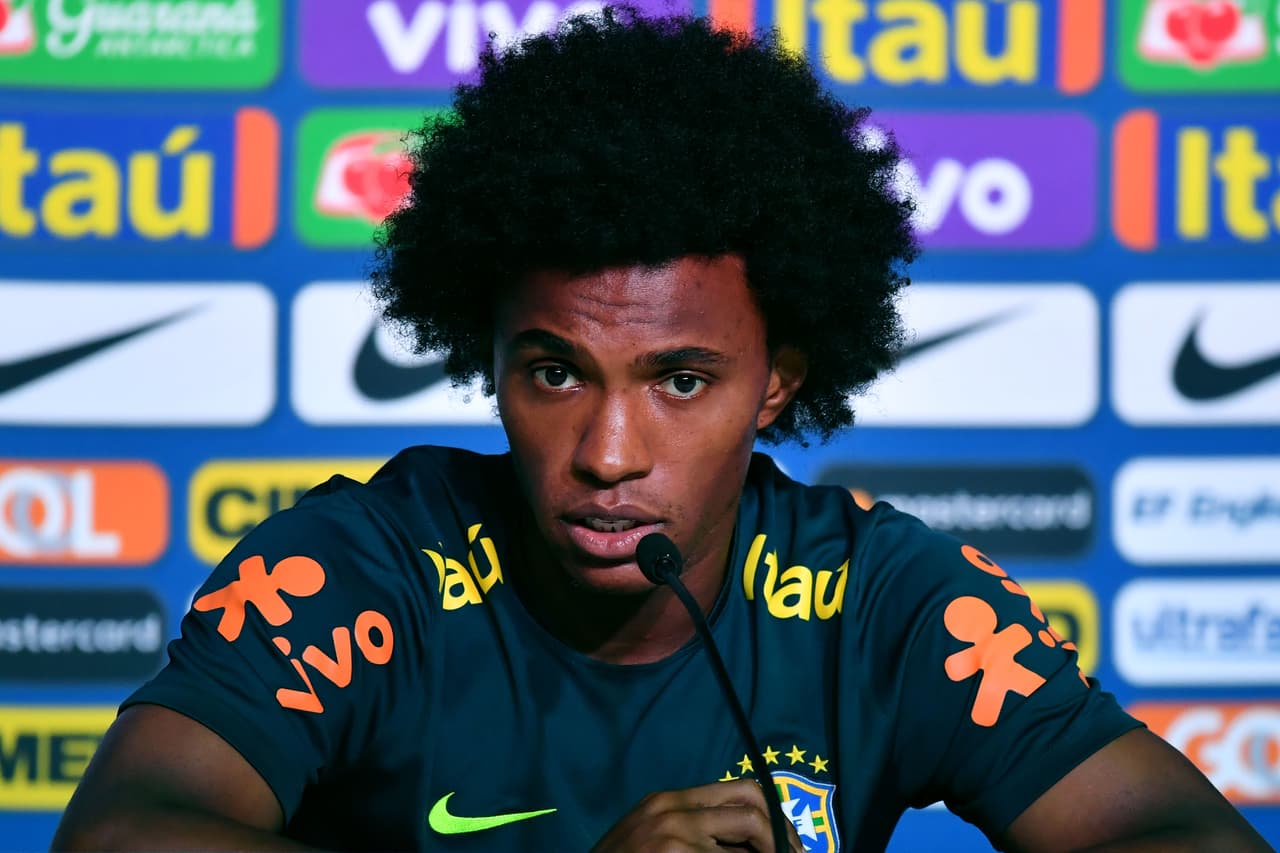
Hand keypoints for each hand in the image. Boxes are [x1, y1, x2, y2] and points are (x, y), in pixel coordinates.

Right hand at [590, 778, 804, 852]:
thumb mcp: (650, 837)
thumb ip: (691, 829)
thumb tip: (745, 842)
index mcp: (668, 801)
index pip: (739, 790)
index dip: (772, 815)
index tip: (786, 841)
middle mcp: (673, 811)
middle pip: (752, 805)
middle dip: (782, 834)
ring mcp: (676, 838)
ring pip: (749, 838)